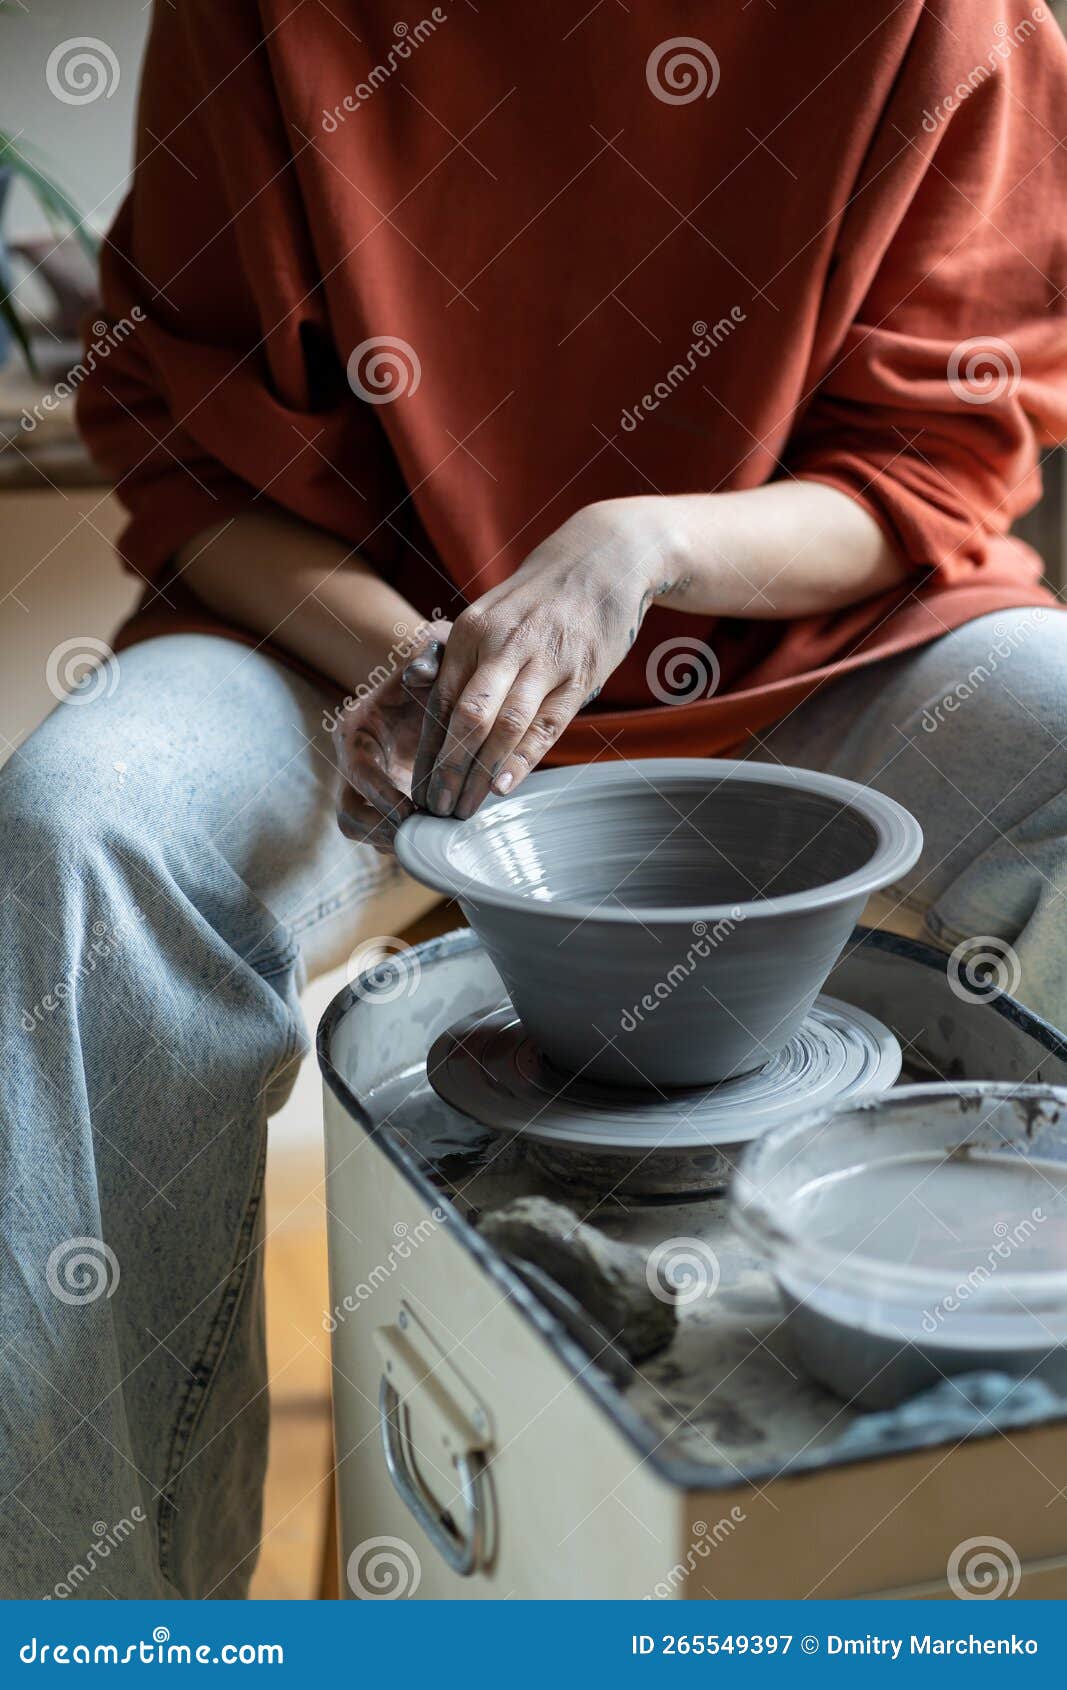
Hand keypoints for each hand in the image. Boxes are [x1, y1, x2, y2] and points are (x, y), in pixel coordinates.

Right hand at [333, 619, 451, 851]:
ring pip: (363, 832)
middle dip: (383, 830)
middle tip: (422, 837)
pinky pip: (387, 836)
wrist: (435, 678)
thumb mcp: (432, 649)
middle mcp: (357, 763)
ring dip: (395, 843)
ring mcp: (370, 788)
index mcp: (356, 729)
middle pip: (349, 815)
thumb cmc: (434, 663)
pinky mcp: (388, 804)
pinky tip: (443, 838)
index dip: (378, 793)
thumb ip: (427, 657)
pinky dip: (410, 842)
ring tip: (434, 843)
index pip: (356, 769)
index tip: (409, 809)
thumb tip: (420, 674)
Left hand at [412, 500, 670, 818]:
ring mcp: (544, 659)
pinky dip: (523, 757)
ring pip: (505, 725)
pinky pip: (546, 723)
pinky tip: (504, 784)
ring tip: (465, 807)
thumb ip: (457, 654)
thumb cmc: (539, 598)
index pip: (441, 701)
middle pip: (467, 717)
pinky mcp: (580, 673)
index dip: (428, 748)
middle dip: (448, 768)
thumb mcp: (488, 612)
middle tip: (436, 808)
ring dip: (481, 772)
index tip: (419, 786)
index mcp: (472, 631)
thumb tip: (416, 686)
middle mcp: (503, 644)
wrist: (603, 558)